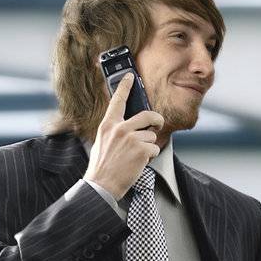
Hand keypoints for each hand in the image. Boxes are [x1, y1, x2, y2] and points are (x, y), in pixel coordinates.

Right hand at [84, 71, 164, 199]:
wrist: (101, 184)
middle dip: (157, 119)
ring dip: (149, 146)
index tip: (131, 76)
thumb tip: (129, 125)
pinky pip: (154, 148)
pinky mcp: (142, 150)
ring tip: (136, 156)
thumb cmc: (101, 166)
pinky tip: (139, 162)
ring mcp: (132, 139)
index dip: (125, 86)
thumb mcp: (102, 142)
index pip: (118, 100)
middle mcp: (120, 128)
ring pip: (151, 136)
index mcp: (108, 125)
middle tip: (158, 123)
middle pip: (147, 115)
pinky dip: (150, 156)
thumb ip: (114, 130)